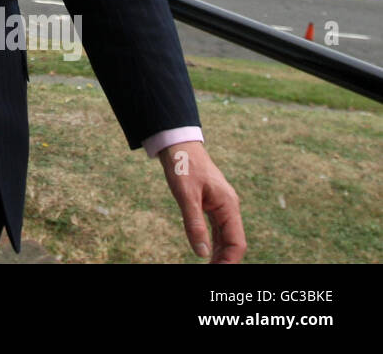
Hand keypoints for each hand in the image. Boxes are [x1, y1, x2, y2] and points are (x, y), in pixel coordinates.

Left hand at [159, 140, 245, 262]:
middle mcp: (229, 207)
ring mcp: (221, 205)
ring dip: (219, 252)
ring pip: (225, 236)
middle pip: (233, 241)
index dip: (229, 260)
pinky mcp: (212, 203)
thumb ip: (194, 224)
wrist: (178, 145)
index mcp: (228, 205)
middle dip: (224, 259)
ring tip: (209, 266)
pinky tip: (206, 252)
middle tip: (209, 271)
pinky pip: (217, 227)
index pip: (236, 241)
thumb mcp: (186, 196)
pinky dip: (213, 241)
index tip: (216, 270)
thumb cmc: (183, 166)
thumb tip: (202, 253)